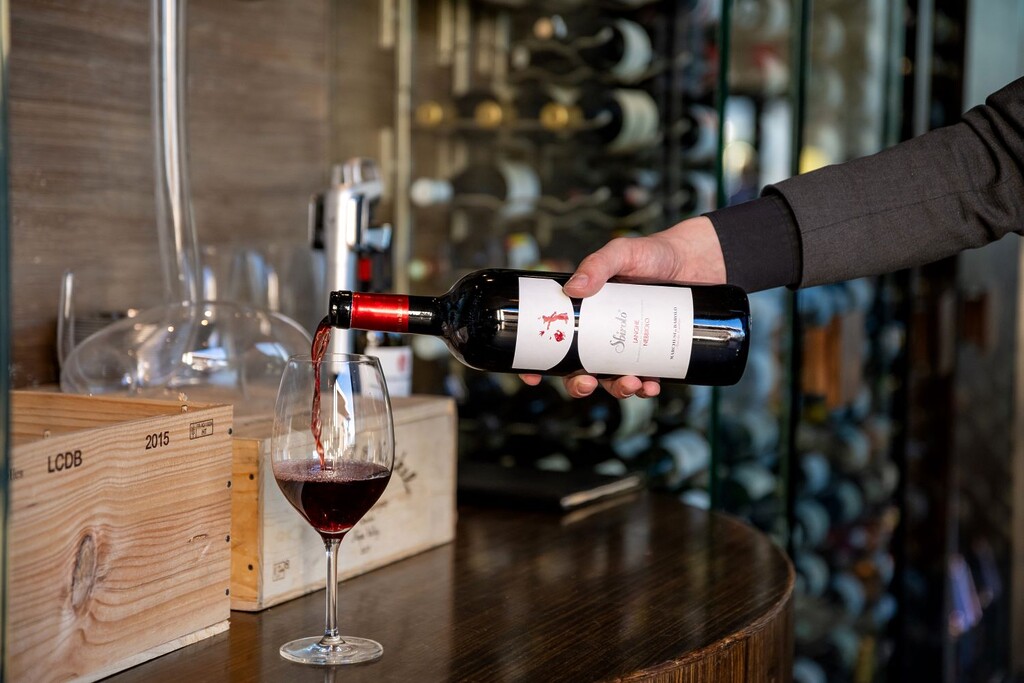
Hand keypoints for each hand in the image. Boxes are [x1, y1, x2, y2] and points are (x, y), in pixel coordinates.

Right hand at [520, 216, 726, 398]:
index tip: (531, 376)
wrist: (696, 260)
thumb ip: (598, 264)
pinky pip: (645, 379)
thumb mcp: (622, 252)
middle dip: (579, 385)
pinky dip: (647, 388)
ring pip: (613, 379)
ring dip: (618, 390)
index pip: (555, 341)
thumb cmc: (654, 254)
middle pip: (580, 369)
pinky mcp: (654, 354)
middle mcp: (602, 333)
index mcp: (584, 312)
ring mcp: (628, 346)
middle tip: (587, 383)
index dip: (538, 363)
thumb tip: (574, 288)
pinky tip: (653, 386)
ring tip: (632, 384)